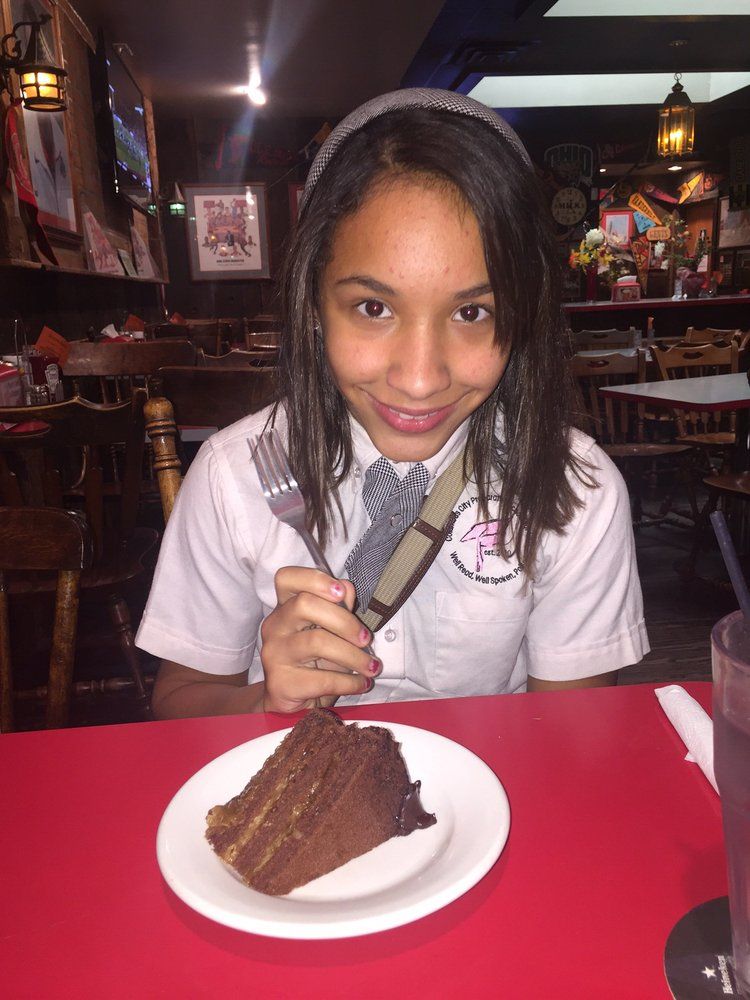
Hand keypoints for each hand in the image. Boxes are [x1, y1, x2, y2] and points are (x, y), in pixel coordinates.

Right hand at [260, 567, 380, 712]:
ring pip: (316, 641)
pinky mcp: (281, 682)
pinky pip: (322, 678)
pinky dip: (349, 682)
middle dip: (344, 621)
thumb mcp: (329, 632)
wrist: (292, 702)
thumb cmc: (314, 660)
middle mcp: (275, 626)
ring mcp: (274, 653)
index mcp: (285, 607)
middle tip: (365, 638)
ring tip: (371, 667)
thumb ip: (338, 607)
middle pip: (304, 604)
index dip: (314, 579)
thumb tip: (347, 587)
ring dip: (353, 656)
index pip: (287, 578)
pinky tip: (361, 683)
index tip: (341, 593)